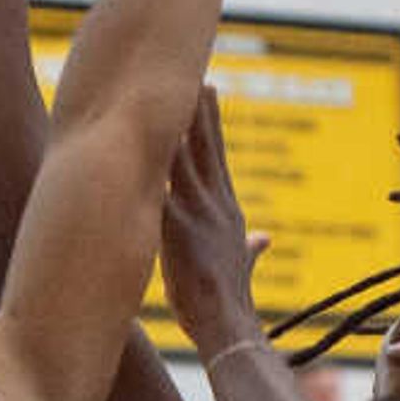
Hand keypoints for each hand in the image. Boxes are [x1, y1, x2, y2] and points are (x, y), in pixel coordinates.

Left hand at [157, 93, 269, 358]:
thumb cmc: (227, 305)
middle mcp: (217, 206)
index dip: (213, 126)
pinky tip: (135, 138)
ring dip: (175, 123)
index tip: (208, 95)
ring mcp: (197, 213)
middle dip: (199, 110)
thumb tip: (264, 240)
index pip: (220, 159)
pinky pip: (158, 185)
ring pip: (183, 157)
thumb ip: (251, 249)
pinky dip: (150, 161)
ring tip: (168, 91)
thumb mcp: (242, 269)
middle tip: (192, 74)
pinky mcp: (176, 227)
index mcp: (229, 214)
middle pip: (206, 147)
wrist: (227, 327)